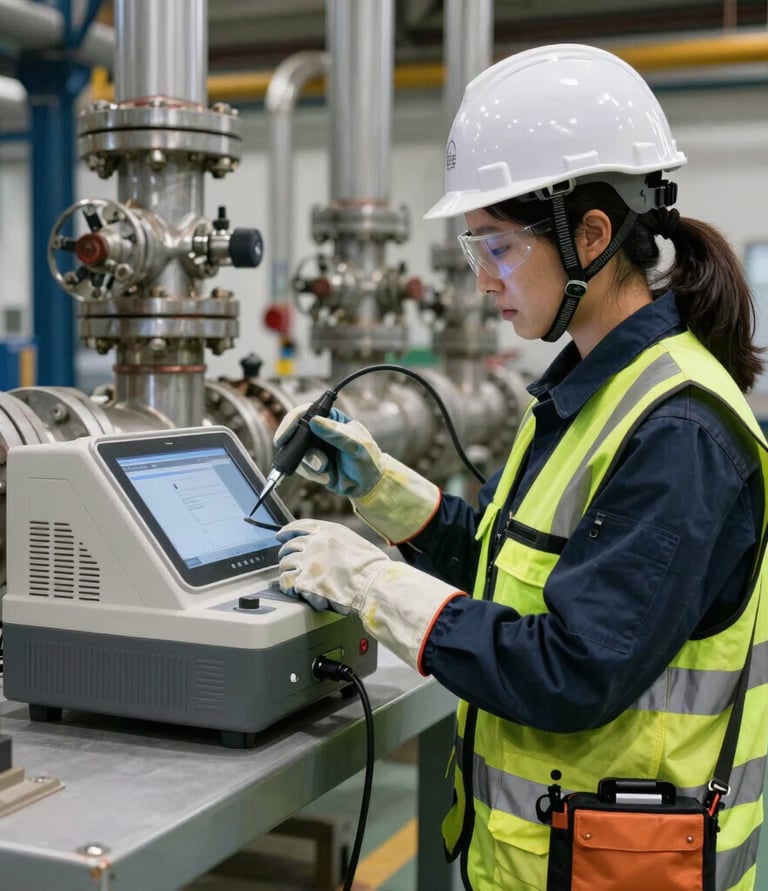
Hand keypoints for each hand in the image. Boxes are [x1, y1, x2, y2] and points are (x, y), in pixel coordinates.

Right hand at [274, 404, 384, 497]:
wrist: (368, 485)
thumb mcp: (356, 444)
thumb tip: (315, 421)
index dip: (291, 422)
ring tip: (326, 469)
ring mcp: (314, 448)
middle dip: (297, 449)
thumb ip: (336, 433)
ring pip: (296, 453)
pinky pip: (302, 468)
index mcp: (330, 419)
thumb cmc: (367, 460)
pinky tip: (327, 476)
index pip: (305, 413)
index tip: (283, 437)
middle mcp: (319, 432)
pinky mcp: (312, 464)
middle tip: (307, 459)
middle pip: (294, 433)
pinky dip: (313, 474)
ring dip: (310, 464)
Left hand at [277, 518, 464, 671]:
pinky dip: (288, 587)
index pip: (300, 526)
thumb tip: (326, 548)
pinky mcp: (304, 580)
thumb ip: (336, 541)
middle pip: (289, 546)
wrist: (374, 584)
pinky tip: (294, 590)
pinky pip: (286, 581)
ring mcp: (307, 560)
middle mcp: (315, 542)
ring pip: (285, 564)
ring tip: (297, 582)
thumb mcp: (354, 542)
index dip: (287, 531)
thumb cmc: (372, 569)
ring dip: (289, 572)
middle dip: (287, 555)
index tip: (281, 536)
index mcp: (328, 531)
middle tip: (289, 564)